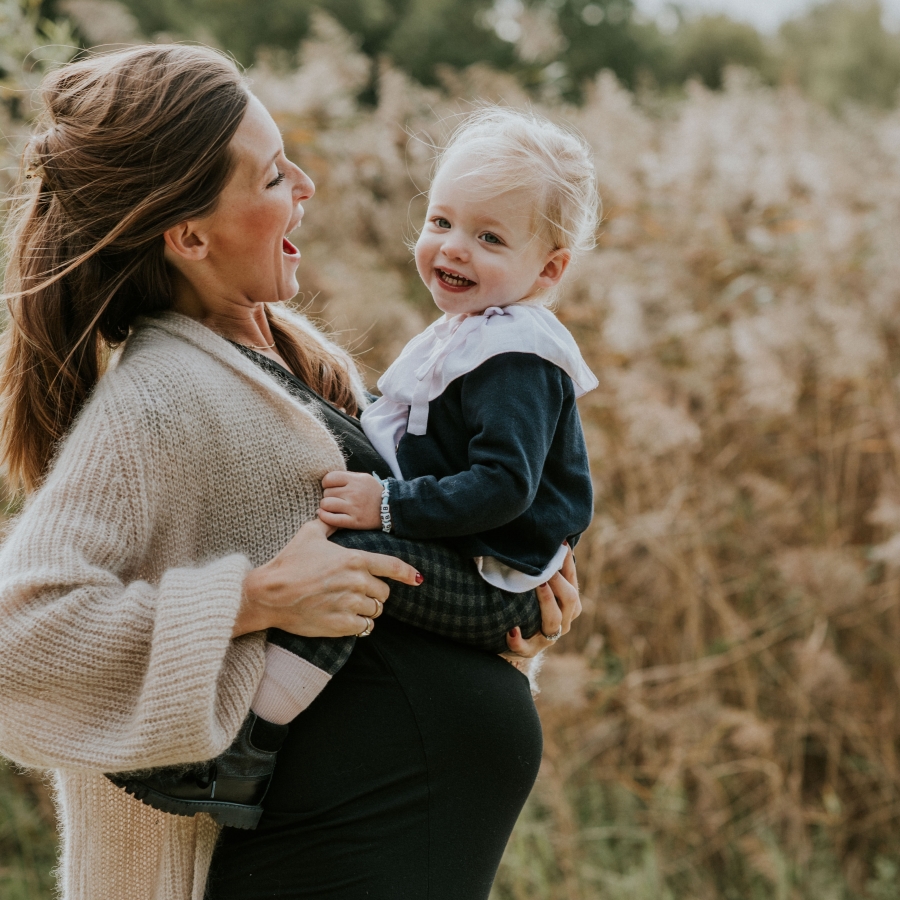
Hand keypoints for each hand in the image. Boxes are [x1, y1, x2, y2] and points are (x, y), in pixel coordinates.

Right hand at [235, 519, 420, 637]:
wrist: (268, 594)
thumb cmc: (288, 562)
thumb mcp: (309, 533)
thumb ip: (329, 524)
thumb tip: (333, 512)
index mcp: (353, 559)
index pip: (391, 566)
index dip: (407, 573)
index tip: (417, 579)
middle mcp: (356, 582)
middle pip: (384, 592)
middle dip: (375, 592)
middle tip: (358, 592)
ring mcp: (350, 604)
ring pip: (376, 610)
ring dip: (367, 609)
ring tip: (350, 605)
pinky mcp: (341, 624)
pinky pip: (364, 628)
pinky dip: (359, 624)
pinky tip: (346, 618)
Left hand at [317, 471, 382, 529]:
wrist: (391, 508)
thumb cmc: (373, 492)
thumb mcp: (363, 478)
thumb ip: (347, 477)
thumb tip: (327, 480)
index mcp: (356, 480)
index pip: (329, 478)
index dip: (326, 483)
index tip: (329, 487)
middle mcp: (354, 493)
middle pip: (327, 492)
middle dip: (328, 495)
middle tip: (334, 498)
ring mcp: (354, 508)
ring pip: (326, 504)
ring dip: (325, 506)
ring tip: (331, 507)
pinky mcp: (354, 521)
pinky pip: (331, 519)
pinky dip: (324, 517)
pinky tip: (324, 515)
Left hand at [502, 547, 580, 658]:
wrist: (520, 643)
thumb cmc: (531, 609)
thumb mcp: (543, 591)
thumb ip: (546, 572)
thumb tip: (544, 540)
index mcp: (570, 605)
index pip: (572, 581)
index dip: (567, 564)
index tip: (561, 546)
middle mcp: (564, 621)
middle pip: (570, 600)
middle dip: (559, 582)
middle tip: (546, 568)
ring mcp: (549, 637)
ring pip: (553, 621)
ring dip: (546, 602)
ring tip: (537, 585)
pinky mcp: (531, 650)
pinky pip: (526, 647)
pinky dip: (519, 640)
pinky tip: (512, 630)